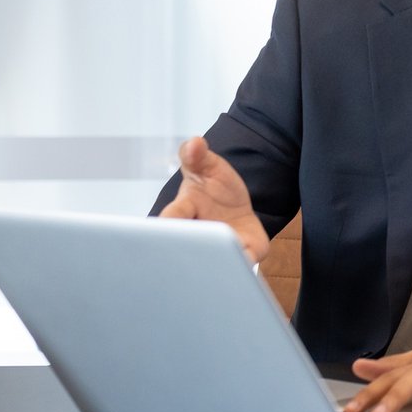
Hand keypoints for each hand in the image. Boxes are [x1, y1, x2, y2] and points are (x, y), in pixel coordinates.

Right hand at [159, 136, 269, 263]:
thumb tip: (195, 142)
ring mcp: (218, 247)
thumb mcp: (207, 166)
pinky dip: (243, 265)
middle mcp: (196, 233)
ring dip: (219, 260)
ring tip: (224, 261)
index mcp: (184, 209)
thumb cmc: (214, 189)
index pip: (171, 216)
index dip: (170, 221)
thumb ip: (198, 155)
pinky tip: (242, 268)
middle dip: (194, 247)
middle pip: (189, 245)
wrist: (237, 211)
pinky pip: (242, 264)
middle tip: (203, 246)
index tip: (168, 226)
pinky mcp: (243, 255)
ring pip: (214, 260)